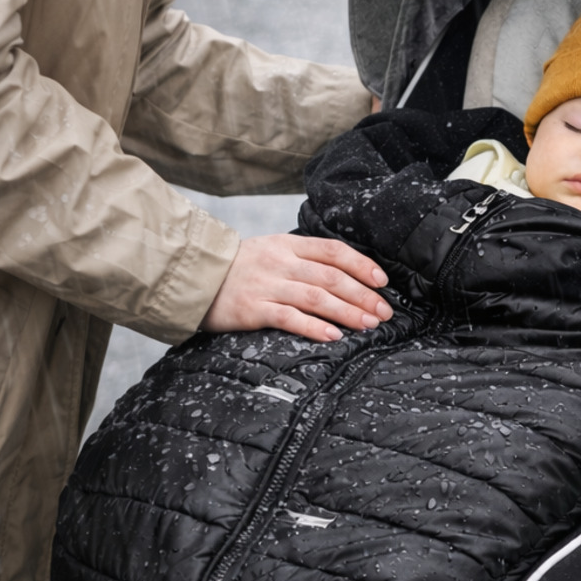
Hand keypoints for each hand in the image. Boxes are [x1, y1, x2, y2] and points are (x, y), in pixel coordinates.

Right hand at [201, 234, 392, 343]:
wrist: (196, 276)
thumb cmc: (240, 267)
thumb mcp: (273, 250)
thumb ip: (304, 258)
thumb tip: (345, 274)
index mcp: (289, 245)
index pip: (334, 251)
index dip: (361, 265)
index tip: (382, 281)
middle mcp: (281, 263)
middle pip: (331, 277)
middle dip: (363, 295)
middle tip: (384, 312)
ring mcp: (267, 286)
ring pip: (316, 297)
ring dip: (347, 312)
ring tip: (368, 324)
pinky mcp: (253, 309)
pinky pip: (289, 318)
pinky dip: (314, 327)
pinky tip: (333, 336)